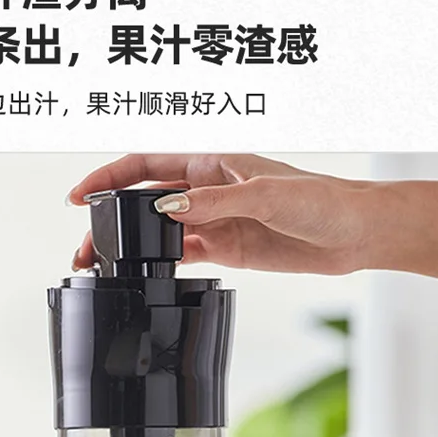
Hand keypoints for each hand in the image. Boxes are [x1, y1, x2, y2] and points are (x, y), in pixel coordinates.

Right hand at [68, 154, 437, 283]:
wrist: (356, 232)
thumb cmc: (323, 198)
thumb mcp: (266, 195)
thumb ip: (215, 201)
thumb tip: (168, 208)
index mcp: (212, 161)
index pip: (147, 163)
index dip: (110, 177)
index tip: (81, 196)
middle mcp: (208, 188)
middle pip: (144, 201)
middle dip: (111, 221)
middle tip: (85, 246)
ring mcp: (216, 220)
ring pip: (158, 232)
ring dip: (131, 248)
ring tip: (102, 268)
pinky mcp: (228, 248)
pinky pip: (183, 254)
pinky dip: (159, 264)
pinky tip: (142, 276)